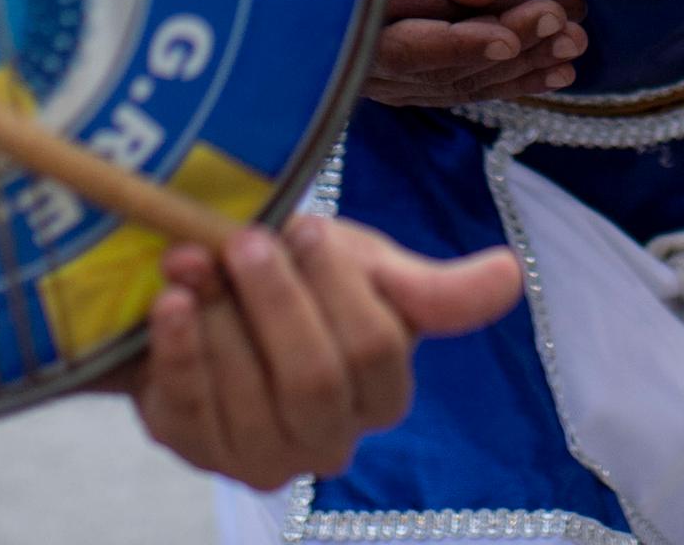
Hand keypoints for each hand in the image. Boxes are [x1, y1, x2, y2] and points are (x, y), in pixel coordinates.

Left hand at [120, 215, 521, 488]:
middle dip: (276, 303)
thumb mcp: (368, 273)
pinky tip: (170, 301)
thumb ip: (434, 288)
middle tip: (246, 241)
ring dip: (219, 321)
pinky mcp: (195, 451)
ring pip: (250, 400)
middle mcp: (328, 442)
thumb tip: (513, 274)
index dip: (337, 287)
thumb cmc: (302, 284)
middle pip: (313, 381)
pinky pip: (188, 409)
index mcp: (381, 397)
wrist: (214, 298)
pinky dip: (179, 349)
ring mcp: (261, 456)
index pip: (375, 349)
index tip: (308, 226)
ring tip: (195, 259)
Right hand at [367, 0, 584, 104]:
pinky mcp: (415, 81)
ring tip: (573, 45)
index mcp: (346, 27)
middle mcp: (365, 68)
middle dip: (510, 50)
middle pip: (444, 70)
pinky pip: (465, 86)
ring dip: (521, 67)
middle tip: (563, 27)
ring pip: (461, 83)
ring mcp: (390, 82)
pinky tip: (557, 72)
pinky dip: (512, 78)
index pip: (407, 49)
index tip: (509, 37)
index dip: (461, 46)